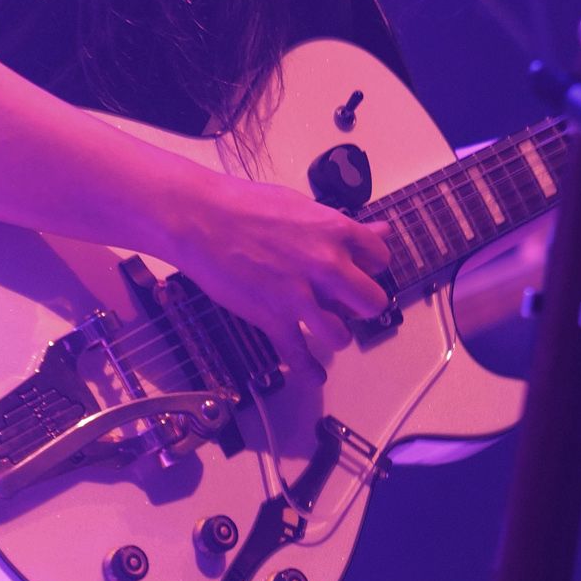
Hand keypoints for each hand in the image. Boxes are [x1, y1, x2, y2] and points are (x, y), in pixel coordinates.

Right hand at [168, 172, 392, 382]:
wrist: (201, 219)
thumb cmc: (245, 204)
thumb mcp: (301, 206)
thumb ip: (342, 227)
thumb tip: (379, 230)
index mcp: (335, 231)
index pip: (379, 257)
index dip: (369, 265)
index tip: (360, 270)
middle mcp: (326, 266)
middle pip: (372, 301)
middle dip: (362, 304)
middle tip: (347, 301)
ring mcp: (300, 296)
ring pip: (341, 335)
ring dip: (335, 333)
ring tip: (324, 326)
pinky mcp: (273, 318)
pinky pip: (299, 356)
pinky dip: (308, 371)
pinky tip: (315, 377)